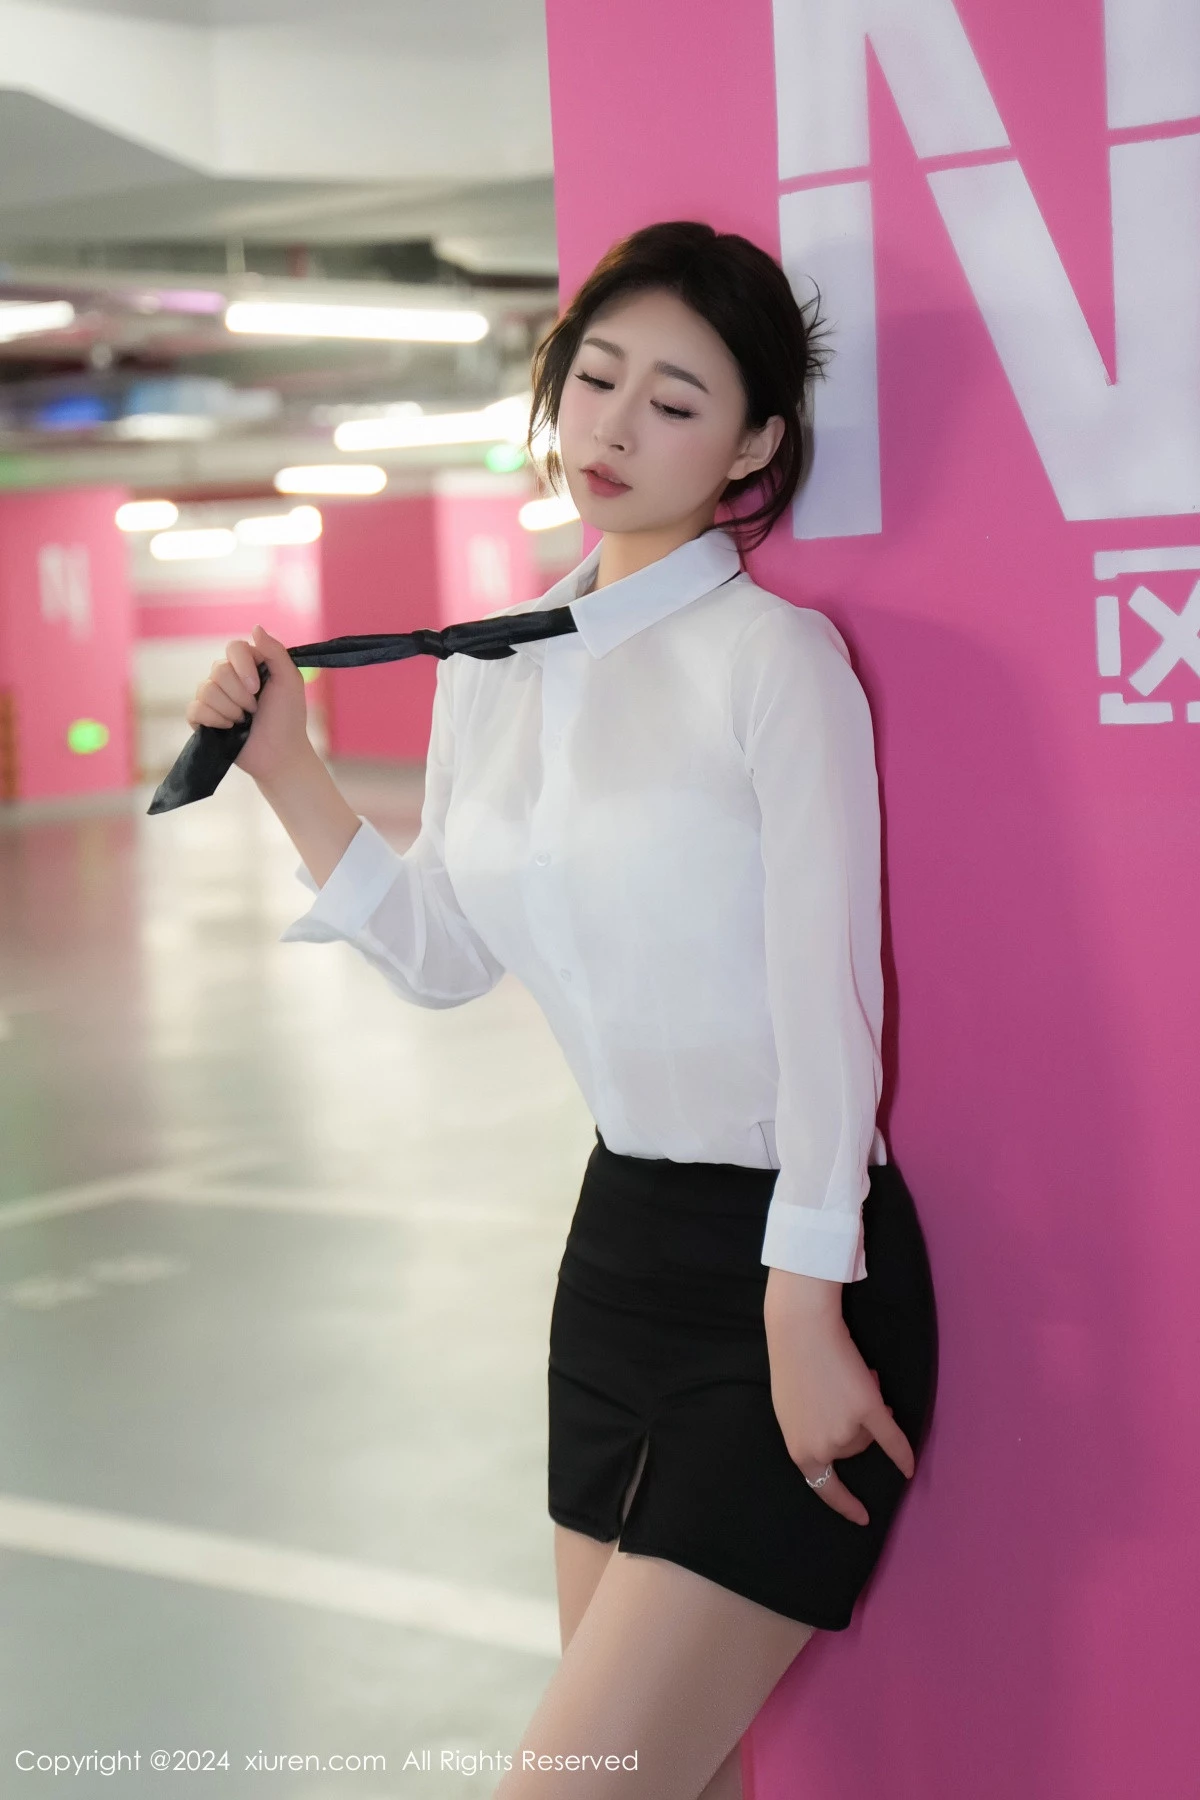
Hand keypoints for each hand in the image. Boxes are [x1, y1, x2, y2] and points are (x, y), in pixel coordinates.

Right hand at [184, 625, 309, 785]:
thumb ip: (275, 652)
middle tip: (255, 710)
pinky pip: (195, 709)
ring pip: (206, 690)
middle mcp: (228, 677)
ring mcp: (213, 697)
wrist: (279, 754)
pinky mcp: (203, 718)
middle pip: (218, 671)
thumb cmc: (288, 718)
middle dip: (240, 695)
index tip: (257, 688)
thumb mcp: (289, 681)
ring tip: (244, 721)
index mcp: (249, 664)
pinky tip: (229, 729)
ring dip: (230, 710)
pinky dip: (214, 720)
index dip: (243, 667)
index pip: (233, 647)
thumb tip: (255, 627)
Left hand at [764, 1273, 914, 1526]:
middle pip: (853, 1449)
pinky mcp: (868, 1409)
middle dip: (853, 1426)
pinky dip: (903, 1453)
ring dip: (868, 1413)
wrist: (801, 1331)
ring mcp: (847, 1430)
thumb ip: (811, 1433)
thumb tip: (843, 1440)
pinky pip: (892, 1439)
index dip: (844, 1504)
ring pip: (869, 1434)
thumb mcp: (791, 1412)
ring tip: (857, 1382)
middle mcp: (824, 1446)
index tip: (861, 1517)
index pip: (824, 1488)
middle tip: (844, 1393)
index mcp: (800, 1450)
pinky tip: (910, 1467)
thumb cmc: (791, 1365)